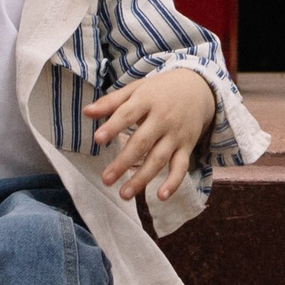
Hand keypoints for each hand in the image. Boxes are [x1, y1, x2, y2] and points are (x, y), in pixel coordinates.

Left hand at [88, 69, 215, 203]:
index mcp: (147, 101)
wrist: (198, 87)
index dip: (113, 127)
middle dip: (124, 162)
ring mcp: (176, 134)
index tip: (98, 140)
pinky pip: (181, 167)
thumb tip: (86, 112)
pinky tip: (161, 197)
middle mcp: (162, 119)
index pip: (127, 114)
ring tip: (124, 194)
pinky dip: (173, 182)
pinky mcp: (186, 147)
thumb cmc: (160, 90)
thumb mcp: (136, 89)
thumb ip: (111, 102)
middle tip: (106, 179)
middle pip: (142, 142)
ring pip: (159, 159)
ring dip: (142, 178)